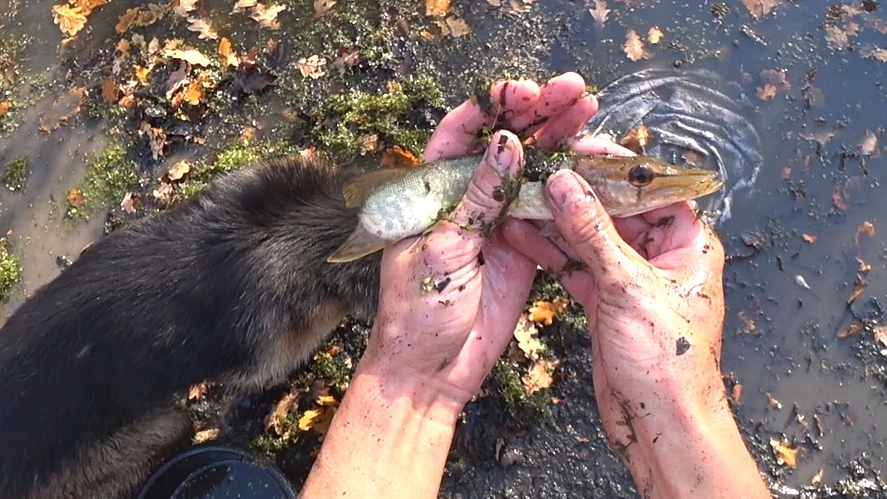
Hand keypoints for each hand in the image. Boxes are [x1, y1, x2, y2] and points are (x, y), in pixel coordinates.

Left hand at [302, 74, 602, 498]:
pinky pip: (550, 209)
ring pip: (532, 170)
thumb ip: (479, 200)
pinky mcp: (523, 248)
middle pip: (504, 143)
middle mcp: (466, 198)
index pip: (460, 132)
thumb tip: (507, 144)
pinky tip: (594, 165)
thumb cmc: (417, 315)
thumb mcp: (444, 251)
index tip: (526, 90)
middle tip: (575, 90)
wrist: (432, 373)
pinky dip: (571, 188)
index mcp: (432, 192)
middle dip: (538, 113)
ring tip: (591, 113)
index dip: (493, 105)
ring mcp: (497, 221)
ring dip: (560, 141)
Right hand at [502, 134, 728, 470]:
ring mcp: (630, 280)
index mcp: (688, 244)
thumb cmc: (669, 363)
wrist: (660, 426)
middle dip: (577, 194)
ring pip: (590, 239)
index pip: (650, 190)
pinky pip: (576, 267)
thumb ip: (593, 233)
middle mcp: (661, 257)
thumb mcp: (629, 287)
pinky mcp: (606, 303)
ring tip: (522, 199)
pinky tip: (523, 236)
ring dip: (557, 222)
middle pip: (615, 211)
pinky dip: (551, 254)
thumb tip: (568, 185)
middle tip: (540, 171)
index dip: (614, 168)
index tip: (578, 149)